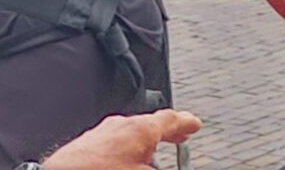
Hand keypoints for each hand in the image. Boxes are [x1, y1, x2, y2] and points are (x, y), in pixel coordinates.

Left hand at [44, 110, 201, 169]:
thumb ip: (162, 168)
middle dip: (168, 131)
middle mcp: (120, 125)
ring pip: (132, 131)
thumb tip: (174, 164)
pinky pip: (116, 140)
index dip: (185, 122)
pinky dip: (131, 147)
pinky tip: (129, 161)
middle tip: (182, 135)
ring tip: (159, 153)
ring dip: (149, 141)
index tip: (194, 123)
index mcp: (138, 128)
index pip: (168, 119)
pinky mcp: (89, 144)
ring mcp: (102, 132)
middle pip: (150, 123)